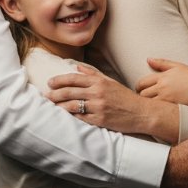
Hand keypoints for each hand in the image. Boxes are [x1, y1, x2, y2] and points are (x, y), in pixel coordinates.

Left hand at [46, 65, 176, 138]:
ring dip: (60, 106)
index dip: (60, 80)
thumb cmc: (125, 97)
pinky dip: (71, 117)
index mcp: (99, 82)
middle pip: (70, 91)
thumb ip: (93, 74)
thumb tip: (77, 68)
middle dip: (55, 93)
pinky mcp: (99, 120)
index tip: (50, 82)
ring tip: (51, 106)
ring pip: (72, 105)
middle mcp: (97, 93)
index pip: (74, 78)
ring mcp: (98, 107)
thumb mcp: (110, 81)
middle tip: (46, 95)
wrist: (141, 112)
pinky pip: (81, 118)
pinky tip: (64, 116)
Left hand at [137, 58, 187, 105]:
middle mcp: (163, 86)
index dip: (138, 88)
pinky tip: (158, 111)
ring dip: (148, 105)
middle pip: (143, 94)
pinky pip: (158, 110)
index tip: (140, 91)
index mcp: (163, 76)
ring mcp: (167, 97)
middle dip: (141, 97)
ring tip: (149, 107)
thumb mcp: (178, 66)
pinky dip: (156, 110)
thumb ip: (162, 63)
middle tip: (144, 100)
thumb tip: (147, 59)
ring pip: (149, 104)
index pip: (142, 82)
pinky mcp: (172, 106)